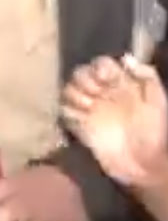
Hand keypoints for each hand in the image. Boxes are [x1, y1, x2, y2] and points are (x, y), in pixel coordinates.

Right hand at [61, 55, 167, 187]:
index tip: (106, 78)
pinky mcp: (80, 128)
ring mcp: (90, 111)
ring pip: (68, 91)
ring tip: (88, 107)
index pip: (100, 64)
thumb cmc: (154, 132)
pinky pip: (64, 113)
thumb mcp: (156, 101)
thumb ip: (146, 76)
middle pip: (79, 75)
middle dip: (83, 81)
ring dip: (75, 96)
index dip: (99, 67)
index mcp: (122, 84)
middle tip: (95, 94)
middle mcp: (103, 94)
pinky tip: (81, 118)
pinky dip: (69, 113)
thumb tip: (125, 57)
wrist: (144, 164)